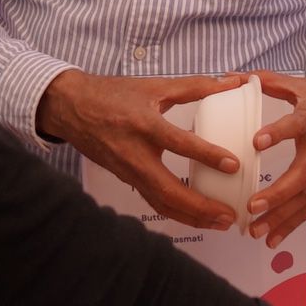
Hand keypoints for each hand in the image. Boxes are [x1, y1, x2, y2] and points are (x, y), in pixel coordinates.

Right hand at [35, 69, 251, 229]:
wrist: (72, 108)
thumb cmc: (113, 95)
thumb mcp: (154, 86)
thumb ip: (195, 86)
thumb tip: (232, 83)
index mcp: (143, 125)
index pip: (178, 143)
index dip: (207, 155)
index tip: (233, 165)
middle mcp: (134, 154)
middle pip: (168, 191)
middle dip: (201, 207)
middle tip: (229, 215)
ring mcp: (127, 171)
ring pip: (161, 203)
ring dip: (191, 217)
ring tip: (220, 223)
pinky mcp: (125, 179)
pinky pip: (153, 202)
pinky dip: (176, 213)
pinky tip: (196, 217)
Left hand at [247, 71, 305, 245]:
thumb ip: (271, 82)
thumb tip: (233, 78)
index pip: (298, 123)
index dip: (279, 132)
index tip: (257, 141)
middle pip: (303, 174)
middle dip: (278, 193)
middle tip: (253, 205)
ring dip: (281, 217)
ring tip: (255, 230)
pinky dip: (292, 224)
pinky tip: (272, 239)